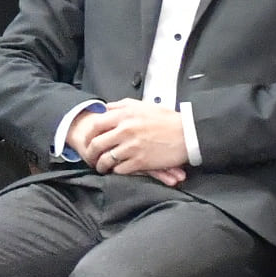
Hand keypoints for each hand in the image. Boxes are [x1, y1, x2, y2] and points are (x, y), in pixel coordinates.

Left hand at [69, 100, 190, 180]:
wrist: (188, 134)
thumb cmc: (167, 119)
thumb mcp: (143, 105)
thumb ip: (121, 105)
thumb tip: (105, 108)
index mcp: (124, 115)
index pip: (96, 125)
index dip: (88, 134)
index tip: (87, 140)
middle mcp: (125, 130)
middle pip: (96, 143)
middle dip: (90, 153)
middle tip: (90, 157)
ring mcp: (132, 147)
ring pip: (106, 159)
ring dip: (101, 165)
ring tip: (101, 167)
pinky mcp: (141, 161)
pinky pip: (120, 169)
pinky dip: (116, 171)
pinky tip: (116, 171)